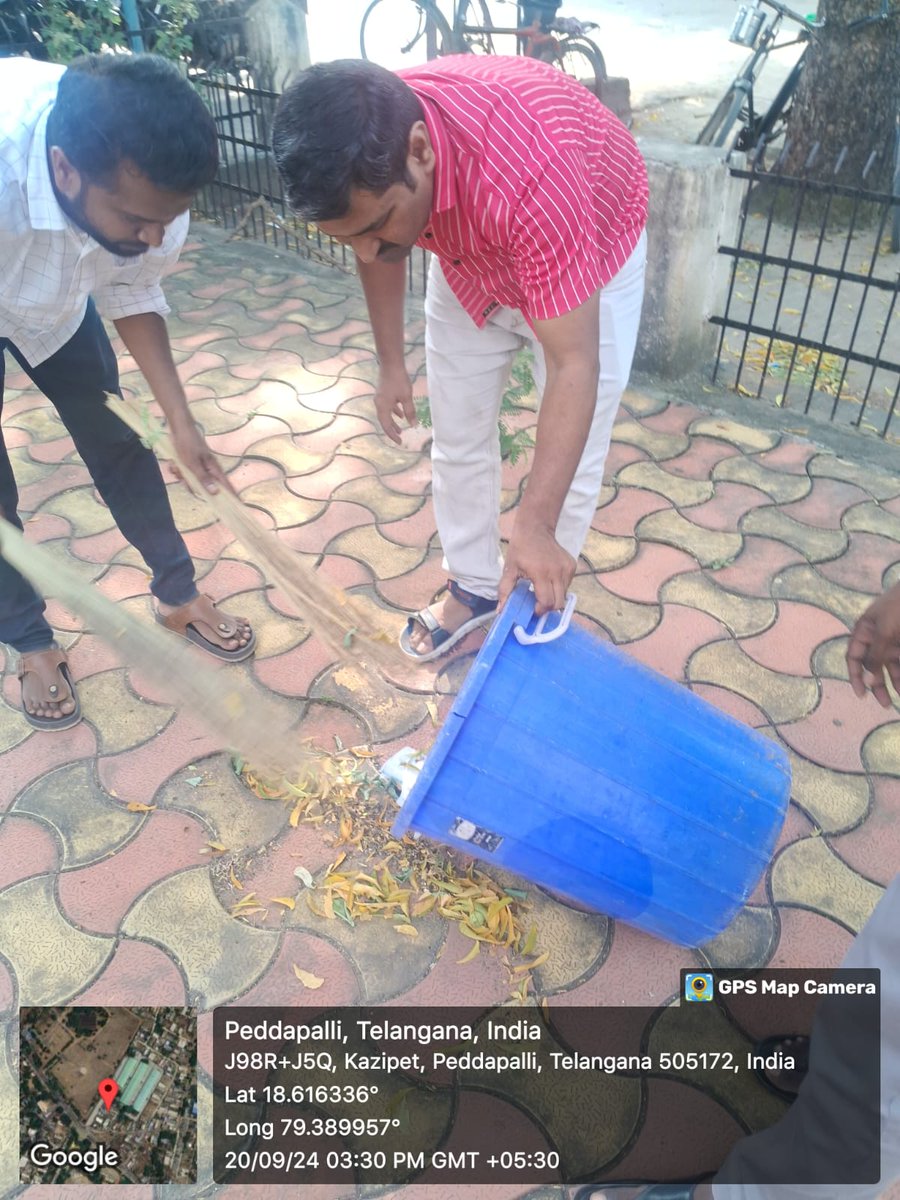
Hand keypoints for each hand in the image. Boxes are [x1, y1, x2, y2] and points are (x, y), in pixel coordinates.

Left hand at [169, 420, 231, 495]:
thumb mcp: (193, 463)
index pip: (226, 485)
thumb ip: (203, 478)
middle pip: (203, 486)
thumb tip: (215, 493)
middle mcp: (208, 469)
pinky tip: (173, 463)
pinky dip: (178, 470)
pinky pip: (185, 474)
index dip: (232, 495)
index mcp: (213, 469)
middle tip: (181, 474)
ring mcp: (200, 467)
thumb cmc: (188, 444)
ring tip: (176, 465)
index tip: (239, 506)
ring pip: (192, 480)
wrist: (179, 427)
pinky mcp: (191, 464)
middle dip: (190, 483)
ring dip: (181, 475)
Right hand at [374, 365, 416, 444]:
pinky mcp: (383, 393)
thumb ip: (410, 412)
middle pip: (385, 421)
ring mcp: (380, 398)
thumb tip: (413, 425)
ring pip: (386, 414)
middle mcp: (379, 404)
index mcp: (382, 407)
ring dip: (393, 422)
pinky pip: (387, 407)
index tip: (400, 442)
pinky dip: (393, 412)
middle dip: (392, 430)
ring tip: (401, 429)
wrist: (391, 363)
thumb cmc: (398, 380)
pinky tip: (400, 414)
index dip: (393, 435)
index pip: (386, 426)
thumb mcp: (407, 398)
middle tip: (400, 438)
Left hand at [498, 522, 575, 614]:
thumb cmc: (520, 549)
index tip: (533, 608)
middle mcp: (557, 572)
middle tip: (538, 602)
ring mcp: (567, 568)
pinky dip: (559, 587)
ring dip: (554, 596)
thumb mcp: (509, 569)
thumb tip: (500, 610)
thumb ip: (505, 590)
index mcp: (540, 573)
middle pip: (558, 603)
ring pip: (564, 595)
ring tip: (543, 588)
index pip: (547, 602)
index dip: (540, 609)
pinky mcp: (572, 565)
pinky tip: (549, 579)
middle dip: (548, 607)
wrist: (535, 529)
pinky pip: (567, 585)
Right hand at [846, 582, 899, 706]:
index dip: (855, 676)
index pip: (854, 658)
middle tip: (886, 704)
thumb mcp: (885, 630)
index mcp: (864, 632)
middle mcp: (876, 639)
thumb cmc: (898, 606)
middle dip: (879, 685)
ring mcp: (892, 641)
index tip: (861, 694)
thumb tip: (869, 679)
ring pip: (891, 666)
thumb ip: (876, 655)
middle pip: (873, 666)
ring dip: (895, 681)